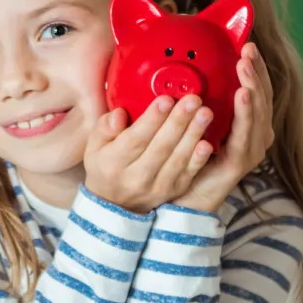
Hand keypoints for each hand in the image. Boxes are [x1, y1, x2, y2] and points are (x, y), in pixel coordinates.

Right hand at [83, 93, 213, 214]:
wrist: (115, 203)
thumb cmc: (106, 165)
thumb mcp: (95, 146)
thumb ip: (104, 128)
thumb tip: (120, 114)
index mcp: (114, 162)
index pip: (135, 138)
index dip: (152, 119)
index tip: (166, 99)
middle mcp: (135, 177)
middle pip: (160, 146)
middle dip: (178, 121)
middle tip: (193, 99)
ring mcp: (156, 186)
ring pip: (177, 158)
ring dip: (193, 135)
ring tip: (205, 113)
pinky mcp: (172, 191)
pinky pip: (187, 173)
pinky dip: (198, 159)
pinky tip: (208, 143)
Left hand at [171, 42, 274, 213]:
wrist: (175, 199)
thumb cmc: (177, 160)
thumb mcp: (181, 125)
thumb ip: (186, 103)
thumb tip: (179, 75)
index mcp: (242, 124)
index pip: (254, 90)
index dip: (254, 69)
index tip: (246, 46)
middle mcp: (251, 135)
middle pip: (261, 98)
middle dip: (256, 72)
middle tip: (248, 50)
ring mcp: (249, 150)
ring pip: (257, 113)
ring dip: (253, 87)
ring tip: (245, 67)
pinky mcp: (239, 163)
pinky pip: (243, 135)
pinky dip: (244, 114)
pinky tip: (242, 95)